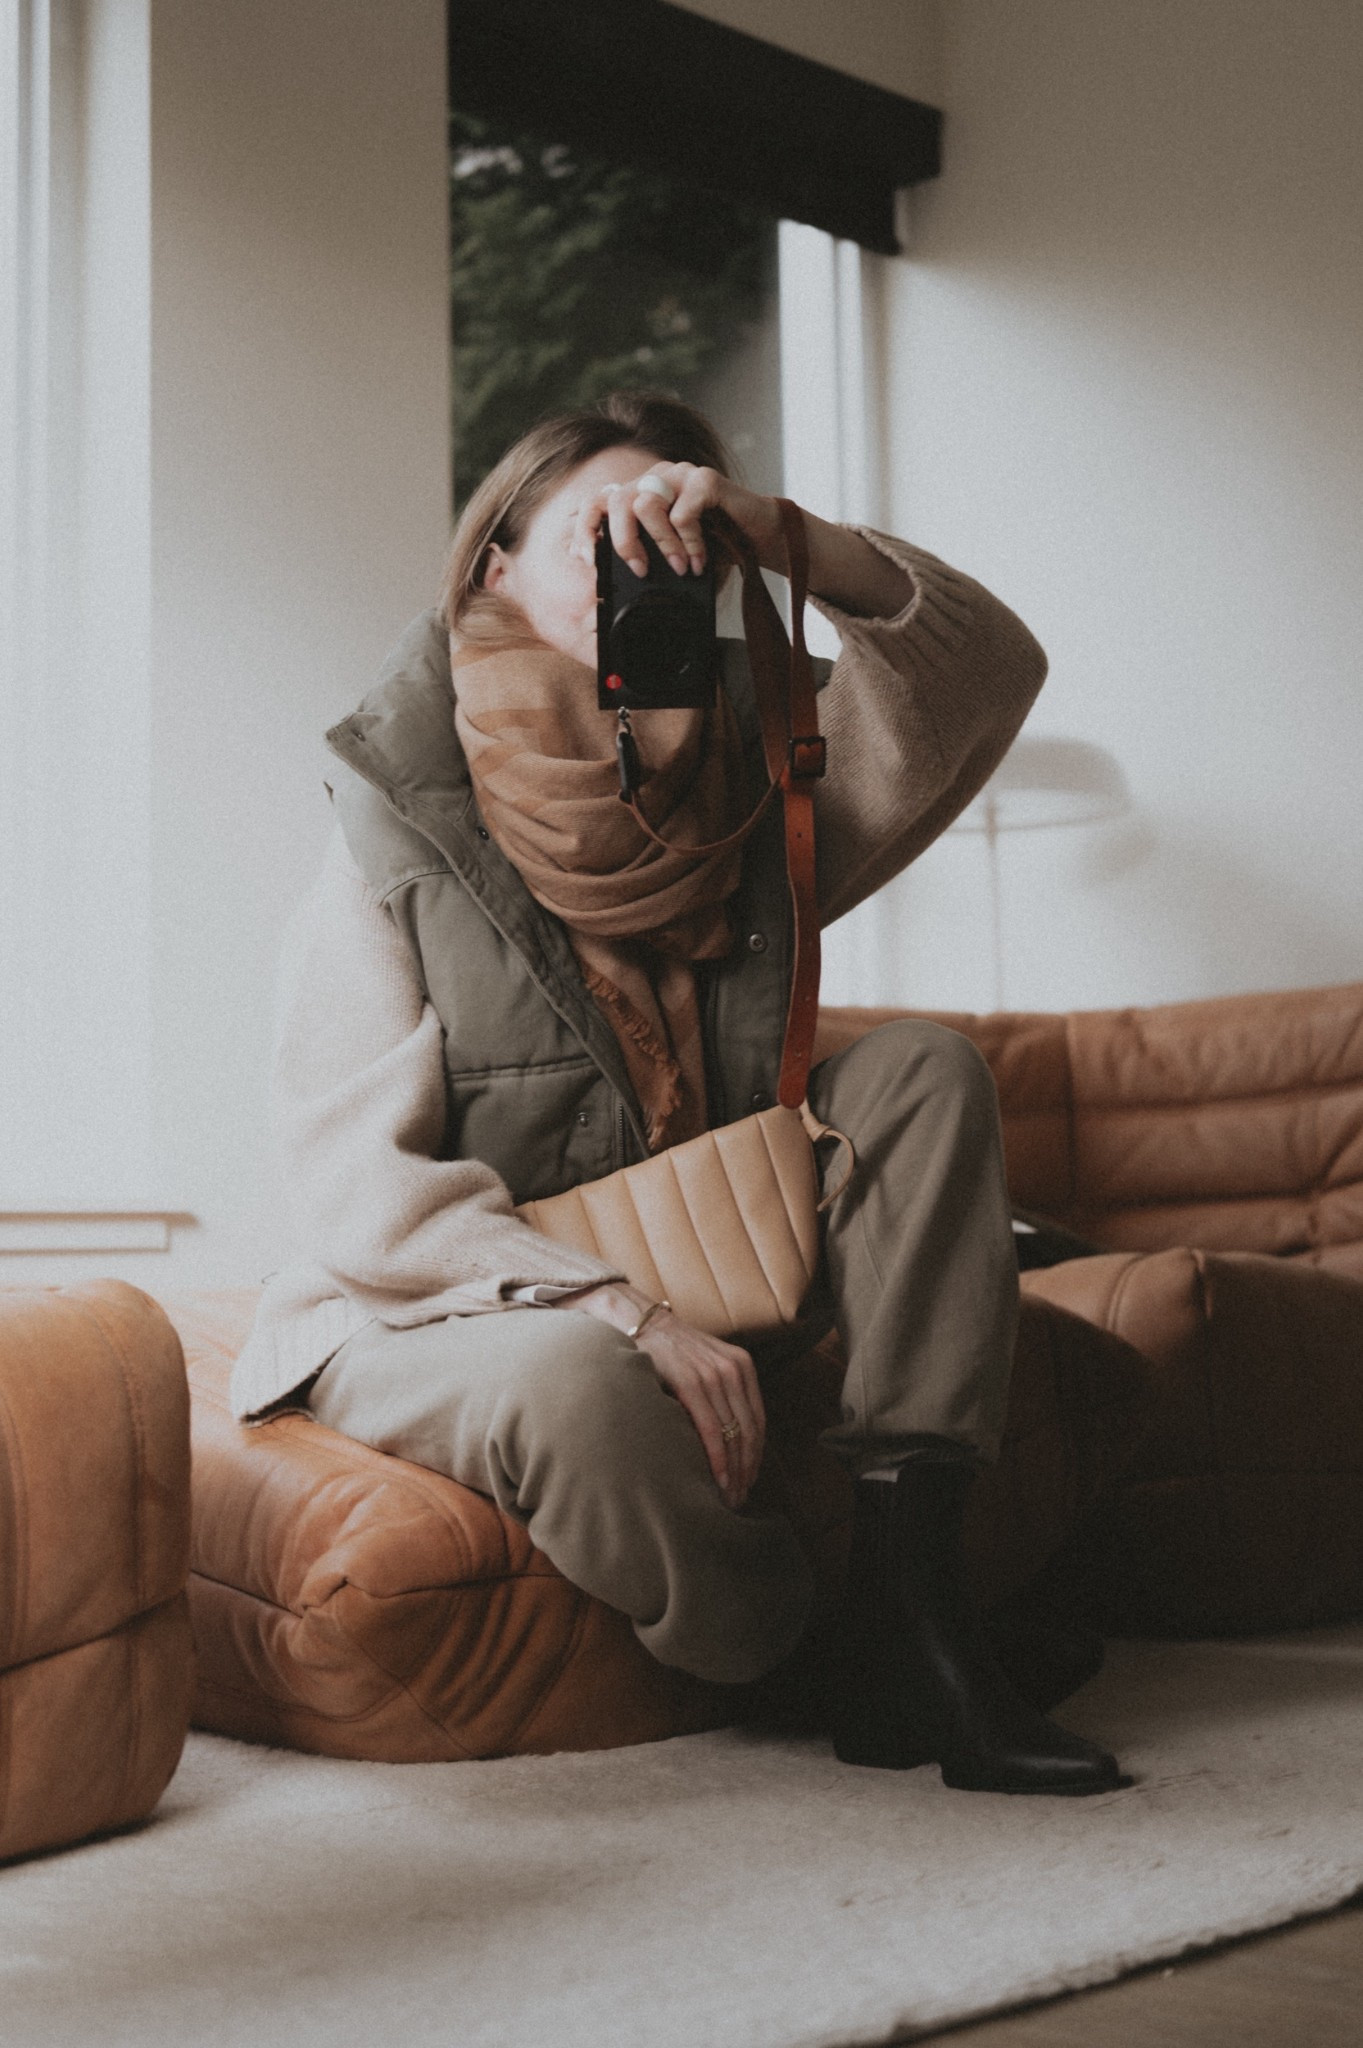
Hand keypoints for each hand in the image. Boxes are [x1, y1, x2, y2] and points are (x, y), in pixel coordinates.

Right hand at [551, 1283, 765, 1509]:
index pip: (757, 1421)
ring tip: (728, 1497)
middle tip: (739, 1499)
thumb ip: (720, 1394)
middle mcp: (733, 1369)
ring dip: (734, 1471)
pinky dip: (718, 1458)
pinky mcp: (691, 1382)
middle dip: (747, 1470)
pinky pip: (712, 1429)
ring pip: (734, 1434)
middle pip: (749, 1431)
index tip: (748, 1480)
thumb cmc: (668, 1351)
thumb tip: (728, 1440)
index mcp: (742, 1366)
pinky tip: (718, 1479)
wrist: (639, 1321)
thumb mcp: (705, 1366)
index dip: (756, 1455)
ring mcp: (713, 1375)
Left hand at [569, 462, 784, 583]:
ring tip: (680, 567)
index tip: (586, 558)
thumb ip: (646, 556)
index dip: (586, 527)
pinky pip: (683, 512)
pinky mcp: (705, 479)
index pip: (600, 501)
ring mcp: (680, 474)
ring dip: (662, 544)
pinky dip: (689, 541)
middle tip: (640, 570)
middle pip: (618, 500)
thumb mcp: (673, 555)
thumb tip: (615, 581)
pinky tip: (700, 559)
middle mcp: (657, 478)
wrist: (761, 538)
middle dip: (623, 541)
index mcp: (642, 494)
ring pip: (646, 504)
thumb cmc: (717, 547)